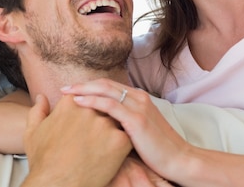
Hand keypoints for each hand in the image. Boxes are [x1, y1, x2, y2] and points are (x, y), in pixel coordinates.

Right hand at [22, 94, 132, 186]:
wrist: (56, 186)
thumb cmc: (43, 162)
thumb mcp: (33, 133)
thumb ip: (38, 110)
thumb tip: (42, 96)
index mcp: (70, 103)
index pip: (84, 98)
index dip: (82, 113)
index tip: (78, 128)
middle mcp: (90, 108)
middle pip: (100, 107)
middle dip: (97, 120)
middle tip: (89, 140)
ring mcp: (106, 124)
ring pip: (115, 120)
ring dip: (110, 131)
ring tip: (99, 148)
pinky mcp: (120, 140)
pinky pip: (126, 136)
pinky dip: (120, 146)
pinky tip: (109, 156)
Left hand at [62, 80, 190, 179]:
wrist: (179, 159)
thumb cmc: (158, 150)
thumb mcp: (140, 130)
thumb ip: (124, 121)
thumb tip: (104, 123)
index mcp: (139, 98)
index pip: (109, 86)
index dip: (89, 86)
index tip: (72, 90)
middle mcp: (139, 97)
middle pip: (104, 84)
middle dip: (82, 84)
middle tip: (64, 87)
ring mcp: (138, 106)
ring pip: (105, 90)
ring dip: (83, 89)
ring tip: (66, 92)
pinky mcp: (136, 119)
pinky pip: (109, 105)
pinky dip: (92, 101)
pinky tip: (78, 102)